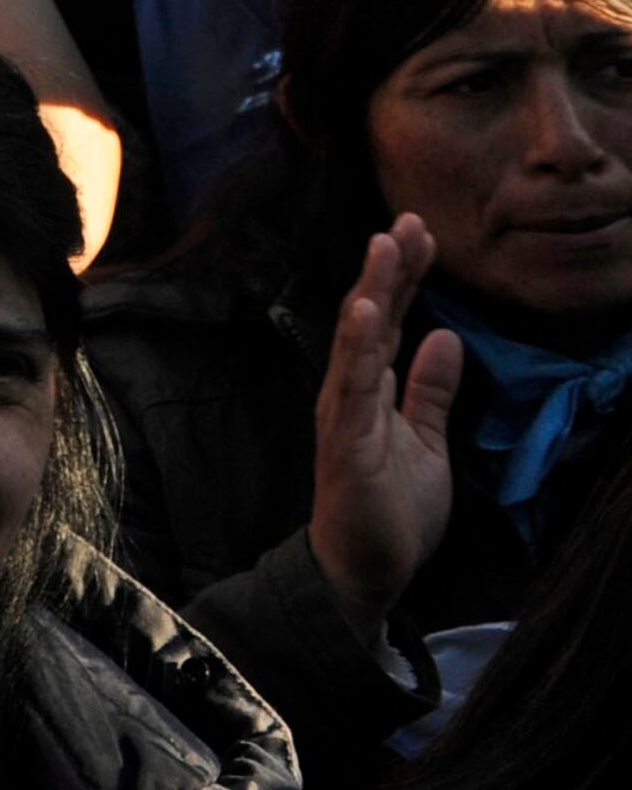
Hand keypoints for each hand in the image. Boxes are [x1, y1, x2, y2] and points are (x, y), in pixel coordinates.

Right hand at [307, 216, 460, 627]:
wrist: (365, 570)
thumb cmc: (391, 509)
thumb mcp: (426, 442)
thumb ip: (430, 391)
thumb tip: (447, 335)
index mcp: (369, 388)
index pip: (390, 321)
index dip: (406, 277)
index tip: (422, 232)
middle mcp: (349, 390)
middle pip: (369, 318)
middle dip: (390, 269)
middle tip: (408, 219)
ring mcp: (343, 412)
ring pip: (357, 340)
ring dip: (372, 291)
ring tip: (386, 246)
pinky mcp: (344, 441)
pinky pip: (351, 386)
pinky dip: (356, 346)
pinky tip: (366, 311)